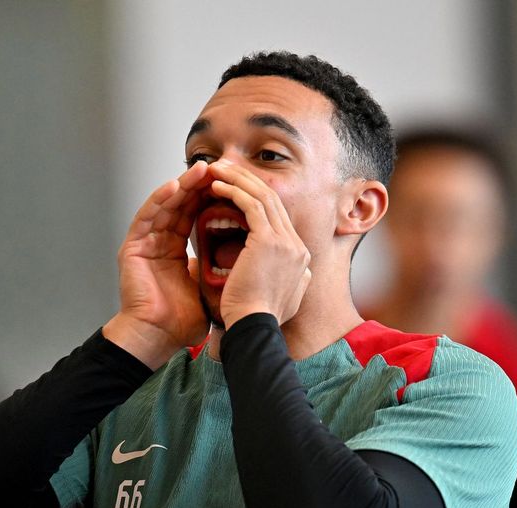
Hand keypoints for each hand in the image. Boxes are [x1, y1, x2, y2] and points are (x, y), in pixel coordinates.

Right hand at [103, 162, 212, 368]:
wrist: (159, 337)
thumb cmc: (181, 321)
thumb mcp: (208, 287)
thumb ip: (219, 269)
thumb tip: (248, 259)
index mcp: (177, 251)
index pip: (196, 216)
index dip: (213, 198)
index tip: (232, 183)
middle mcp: (160, 243)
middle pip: (182, 205)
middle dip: (200, 185)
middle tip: (220, 167)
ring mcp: (145, 243)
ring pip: (165, 205)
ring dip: (183, 186)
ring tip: (201, 170)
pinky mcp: (132, 247)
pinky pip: (147, 216)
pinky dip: (160, 200)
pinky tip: (175, 187)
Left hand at [207, 161, 311, 326]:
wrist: (253, 329)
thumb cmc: (254, 319)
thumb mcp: (278, 297)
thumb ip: (284, 279)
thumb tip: (284, 271)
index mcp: (300, 258)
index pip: (278, 217)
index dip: (256, 199)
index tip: (235, 190)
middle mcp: (297, 246)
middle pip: (273, 201)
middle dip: (248, 181)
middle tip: (226, 169)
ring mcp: (287, 242)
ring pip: (263, 197)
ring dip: (239, 179)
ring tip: (217, 170)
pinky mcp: (269, 241)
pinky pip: (251, 205)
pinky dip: (234, 192)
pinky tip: (216, 186)